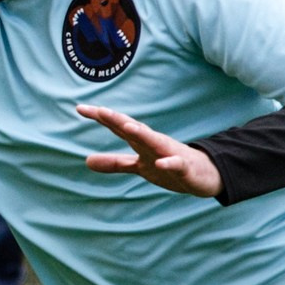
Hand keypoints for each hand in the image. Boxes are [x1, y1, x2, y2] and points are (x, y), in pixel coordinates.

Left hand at [77, 104, 222, 196]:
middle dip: (118, 120)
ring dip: (142, 134)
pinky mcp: (185, 168)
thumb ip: (115, 163)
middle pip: (134, 130)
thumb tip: (86, 161)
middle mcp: (154, 144)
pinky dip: (169, 163)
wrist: (204, 176)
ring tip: (128, 126)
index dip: (101, 118)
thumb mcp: (138, 167)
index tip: (80, 108)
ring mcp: (170, 154)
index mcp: (142, 143)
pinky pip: (176, 165)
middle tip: (101, 110)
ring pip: (155, 142)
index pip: (118, 127)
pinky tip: (161, 163)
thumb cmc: (169, 167)